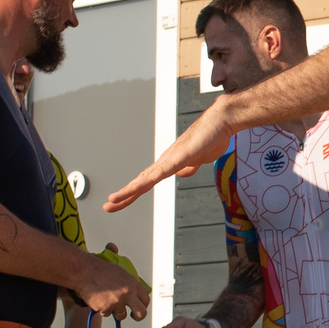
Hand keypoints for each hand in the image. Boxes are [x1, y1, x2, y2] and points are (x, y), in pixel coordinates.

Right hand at [71, 249, 151, 320]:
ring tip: (107, 299)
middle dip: (138, 316)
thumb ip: (130, 283)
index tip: (139, 307)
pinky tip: (98, 298)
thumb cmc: (101, 270)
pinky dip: (103, 309)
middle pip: (141, 313)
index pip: (146, 299)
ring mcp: (116, 302)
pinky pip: (107, 313)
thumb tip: (136, 292)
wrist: (84, 271)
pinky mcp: (105, 308)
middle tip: (133, 315)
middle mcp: (127, 294)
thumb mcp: (120, 272)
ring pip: (121, 315)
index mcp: (133, 284)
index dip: (143, 305)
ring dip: (115, 311)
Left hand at [108, 94, 236, 212]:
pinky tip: (137, 188)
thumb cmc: (211, 137)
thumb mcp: (199, 159)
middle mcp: (166, 161)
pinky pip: (161, 172)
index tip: (120, 203)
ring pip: (146, 178)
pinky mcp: (180, 157)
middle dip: (124, 195)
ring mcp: (171, 159)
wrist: (221, 121)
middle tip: (107, 206)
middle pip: (141, 182)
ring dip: (129, 190)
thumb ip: (190, 166)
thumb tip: (182, 174)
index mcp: (169, 164)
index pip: (147, 182)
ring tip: (113, 201)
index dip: (133, 192)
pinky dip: (147, 181)